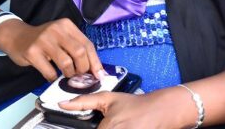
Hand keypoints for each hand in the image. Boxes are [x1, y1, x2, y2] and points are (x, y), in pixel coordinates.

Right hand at [0, 17, 101, 80]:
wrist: (16, 36)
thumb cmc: (42, 40)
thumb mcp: (60, 37)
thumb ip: (76, 49)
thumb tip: (96, 70)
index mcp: (66, 25)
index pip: (87, 44)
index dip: (95, 62)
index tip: (99, 75)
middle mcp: (55, 29)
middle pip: (79, 53)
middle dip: (83, 69)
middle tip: (80, 76)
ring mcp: (43, 40)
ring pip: (66, 63)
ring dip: (69, 75)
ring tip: (67, 76)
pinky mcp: (32, 52)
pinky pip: (50, 71)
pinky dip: (54, 79)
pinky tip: (53, 77)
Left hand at [59, 91, 187, 128]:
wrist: (162, 110)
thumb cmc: (135, 105)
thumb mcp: (108, 98)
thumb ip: (84, 102)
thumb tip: (62, 103)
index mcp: (107, 128)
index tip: (95, 124)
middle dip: (99, 128)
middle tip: (106, 122)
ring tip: (115, 124)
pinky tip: (123, 127)